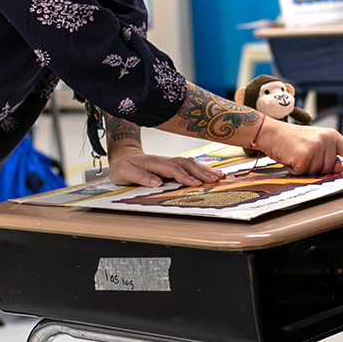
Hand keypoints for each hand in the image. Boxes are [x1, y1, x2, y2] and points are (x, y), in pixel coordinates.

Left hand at [108, 148, 223, 187]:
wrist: (123, 156)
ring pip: (190, 163)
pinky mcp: (172, 164)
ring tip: (219, 175)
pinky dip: (202, 168)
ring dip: (205, 169)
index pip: (172, 169)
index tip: (195, 184)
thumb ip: (140, 177)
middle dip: (202, 172)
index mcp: (154, 163)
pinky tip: (211, 172)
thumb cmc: (123, 166)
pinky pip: (189, 165)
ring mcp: (170, 161)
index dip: (184, 177)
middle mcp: (165, 160)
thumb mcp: (125, 173)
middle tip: (215, 180)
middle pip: (186, 164)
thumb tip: (156, 182)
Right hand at [257, 118, 342, 174]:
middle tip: (303, 155)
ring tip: (296, 156)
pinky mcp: (304, 156)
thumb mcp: (315, 145)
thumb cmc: (293, 141)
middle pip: (331, 168)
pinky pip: (305, 174)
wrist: (271, 133)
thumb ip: (330, 156)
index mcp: (332, 136)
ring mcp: (316, 148)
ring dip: (305, 169)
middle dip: (317, 167)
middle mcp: (327, 140)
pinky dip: (296, 170)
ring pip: (318, 173)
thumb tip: (338, 168)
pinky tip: (291, 159)